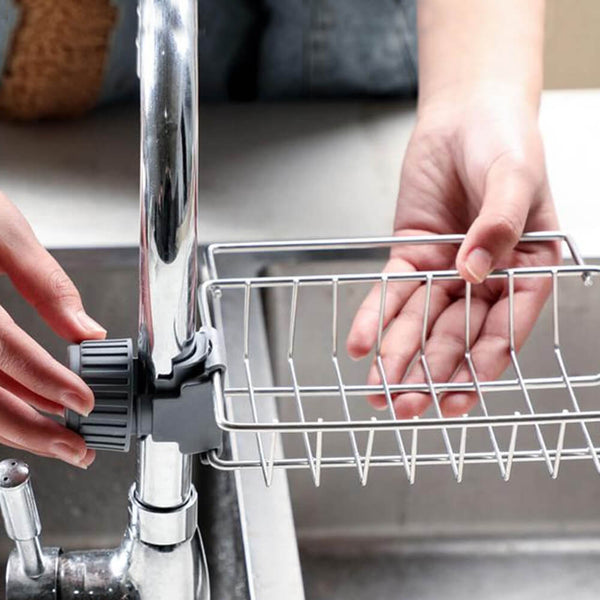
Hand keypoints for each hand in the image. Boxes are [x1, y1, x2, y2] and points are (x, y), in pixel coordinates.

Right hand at [0, 193, 105, 466]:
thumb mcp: (1, 227)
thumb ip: (44, 282)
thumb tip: (86, 328)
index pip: (5, 351)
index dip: (48, 382)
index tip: (84, 403)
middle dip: (32, 429)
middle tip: (76, 449)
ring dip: (11, 427)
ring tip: (55, 443)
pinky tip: (16, 415)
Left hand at [347, 87, 559, 417]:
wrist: (464, 115)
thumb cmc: (505, 140)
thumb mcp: (514, 178)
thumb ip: (500, 225)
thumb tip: (477, 270)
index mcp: (526, 268)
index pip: (504, 327)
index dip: (481, 364)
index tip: (457, 396)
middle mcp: (485, 278)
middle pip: (456, 334)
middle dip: (430, 372)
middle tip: (406, 406)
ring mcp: (446, 270)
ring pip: (421, 322)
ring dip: (399, 356)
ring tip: (380, 391)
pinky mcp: (411, 256)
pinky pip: (392, 292)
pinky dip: (375, 317)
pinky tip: (361, 344)